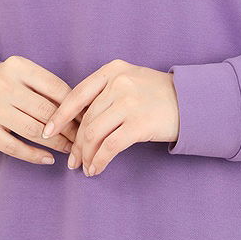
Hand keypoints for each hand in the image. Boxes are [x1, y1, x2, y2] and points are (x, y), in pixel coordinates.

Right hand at [0, 54, 85, 164]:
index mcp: (18, 67)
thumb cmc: (6, 85)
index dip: (76, 107)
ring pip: (33, 130)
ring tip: (69, 149)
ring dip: (56, 143)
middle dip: (69, 128)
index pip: (56, 88)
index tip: (87, 119)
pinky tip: (48, 158)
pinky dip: (34, 155)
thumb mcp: (23, 75)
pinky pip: (14, 147)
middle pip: (47, 111)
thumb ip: (47, 87)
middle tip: (81, 139)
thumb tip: (83, 111)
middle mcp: (3, 85)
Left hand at [41, 60, 179, 176]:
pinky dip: (100, 160)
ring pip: (94, 134)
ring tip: (84, 167)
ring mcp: (130, 103)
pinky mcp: (140, 124)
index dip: (59, 116)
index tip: (47, 132)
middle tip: (72, 160)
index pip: (76, 94)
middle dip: (76, 144)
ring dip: (86, 155)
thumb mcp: (129, 80)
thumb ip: (104, 93)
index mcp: (112, 70)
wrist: (192, 101)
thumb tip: (75, 122)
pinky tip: (97, 169)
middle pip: (85, 119)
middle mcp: (119, 83)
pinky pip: (110, 146)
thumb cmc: (157, 94)